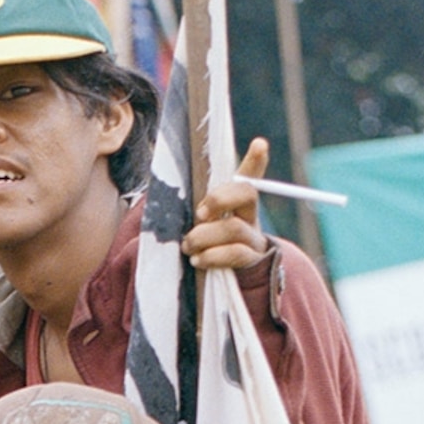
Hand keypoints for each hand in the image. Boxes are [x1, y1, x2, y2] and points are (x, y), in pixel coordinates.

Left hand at [188, 134, 277, 276]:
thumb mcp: (198, 225)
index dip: (256, 161)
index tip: (259, 144)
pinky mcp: (251, 261)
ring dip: (204, 236)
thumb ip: (192, 211)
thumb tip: (164, 198)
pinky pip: (235, 254)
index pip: (248, 176)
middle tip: (199, 214)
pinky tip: (197, 260)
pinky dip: (212, 256)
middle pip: (246, 194)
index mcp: (235, 202)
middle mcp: (249, 215)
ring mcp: (252, 238)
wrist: (224, 279)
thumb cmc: (204, 246)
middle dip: (220, 199)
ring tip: (188, 246)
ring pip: (234, 228)